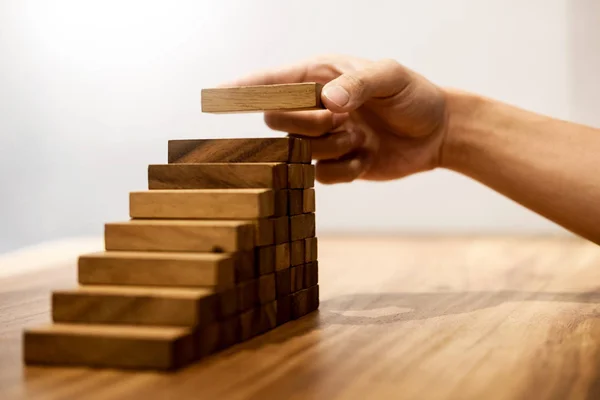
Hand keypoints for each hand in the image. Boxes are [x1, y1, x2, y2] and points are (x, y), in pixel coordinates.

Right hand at [225, 55, 447, 183]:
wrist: (437, 132)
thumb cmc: (414, 95)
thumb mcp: (390, 78)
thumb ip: (356, 83)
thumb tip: (326, 102)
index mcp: (319, 77)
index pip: (271, 82)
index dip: (241, 89)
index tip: (212, 96)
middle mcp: (314, 107)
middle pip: (278, 121)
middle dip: (309, 125)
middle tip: (343, 119)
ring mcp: (323, 138)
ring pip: (300, 152)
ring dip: (334, 147)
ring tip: (361, 135)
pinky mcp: (335, 164)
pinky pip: (323, 176)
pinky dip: (346, 169)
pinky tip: (366, 156)